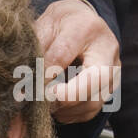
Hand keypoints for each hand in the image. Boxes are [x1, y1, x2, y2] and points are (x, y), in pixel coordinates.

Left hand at [35, 0, 119, 123]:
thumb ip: (36, 48)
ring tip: (47, 103)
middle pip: (91, 82)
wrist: (82, 23)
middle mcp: (107, 51)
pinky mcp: (109, 90)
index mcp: (86, 28)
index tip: (27, 88)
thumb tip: (24, 81)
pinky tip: (57, 107)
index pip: (62, 56)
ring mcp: (113, 72)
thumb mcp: (45, 25)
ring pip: (92, 102)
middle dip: (63, 97)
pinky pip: (90, 111)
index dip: (42, 75)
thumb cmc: (61, 26)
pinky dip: (70, 114)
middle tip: (43, 100)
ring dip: (65, 109)